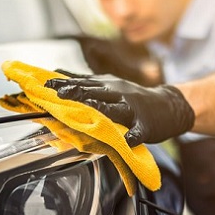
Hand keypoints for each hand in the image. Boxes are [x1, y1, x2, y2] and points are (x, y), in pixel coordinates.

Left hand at [45, 72, 194, 146]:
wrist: (168, 106)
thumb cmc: (133, 98)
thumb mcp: (110, 85)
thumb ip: (86, 83)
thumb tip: (58, 75)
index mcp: (109, 85)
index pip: (83, 82)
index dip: (65, 83)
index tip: (46, 84)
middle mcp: (119, 94)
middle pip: (95, 92)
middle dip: (76, 92)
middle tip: (58, 94)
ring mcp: (132, 110)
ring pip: (115, 109)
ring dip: (101, 109)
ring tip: (87, 110)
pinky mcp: (145, 126)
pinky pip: (138, 132)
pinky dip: (132, 136)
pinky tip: (126, 140)